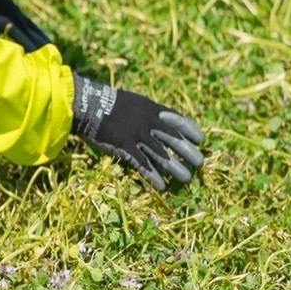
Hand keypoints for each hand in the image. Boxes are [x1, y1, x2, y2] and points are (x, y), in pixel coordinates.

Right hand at [71, 75, 204, 191]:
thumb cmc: (112, 104)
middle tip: (199, 163)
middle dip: (188, 152)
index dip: (191, 131)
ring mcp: (137, 135)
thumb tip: (165, 120)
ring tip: (186, 178)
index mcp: (152, 109)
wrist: (89, 104)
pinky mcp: (125, 147)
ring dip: (175, 168)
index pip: (178, 120)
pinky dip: (154, 176)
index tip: (200, 140)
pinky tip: (162, 187)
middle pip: (174, 139)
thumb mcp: (136, 102)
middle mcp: (148, 122)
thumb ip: (150, 113)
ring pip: (162, 155)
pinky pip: (143, 165)